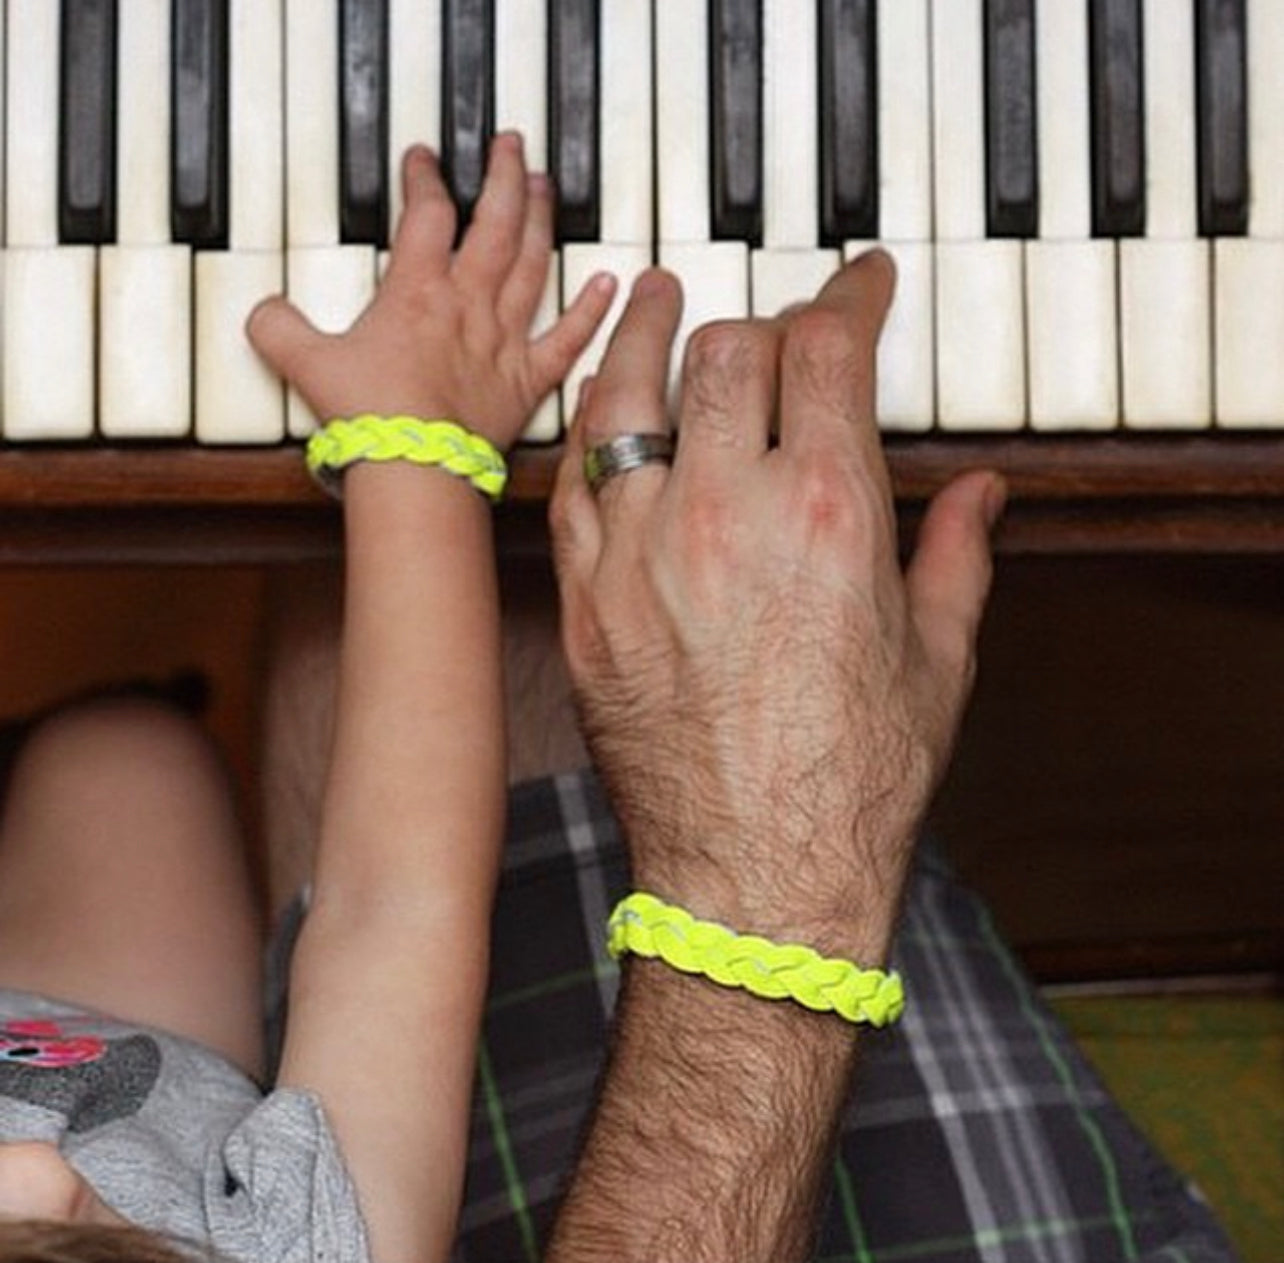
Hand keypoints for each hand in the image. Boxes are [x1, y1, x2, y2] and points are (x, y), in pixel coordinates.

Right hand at [247, 134, 615, 451]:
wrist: (415, 467)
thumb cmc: (370, 419)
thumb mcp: (305, 364)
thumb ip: (279, 329)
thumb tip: (264, 313)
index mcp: (416, 291)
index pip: (426, 214)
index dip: (425, 179)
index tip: (425, 160)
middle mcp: (468, 305)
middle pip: (496, 222)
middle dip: (505, 176)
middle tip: (513, 146)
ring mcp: (503, 340)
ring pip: (532, 265)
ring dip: (542, 221)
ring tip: (546, 188)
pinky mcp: (528, 380)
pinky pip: (569, 338)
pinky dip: (592, 310)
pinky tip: (610, 283)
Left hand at [550, 256, 1003, 962]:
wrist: (756, 877)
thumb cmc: (853, 780)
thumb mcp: (937, 659)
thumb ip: (957, 555)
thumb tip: (982, 495)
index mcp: (825, 510)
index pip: (829, 346)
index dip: (850, 292)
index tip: (862, 283)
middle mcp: (723, 511)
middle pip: (727, 349)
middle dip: (762, 320)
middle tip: (780, 329)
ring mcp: (640, 552)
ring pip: (625, 393)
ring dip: (646, 334)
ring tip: (654, 298)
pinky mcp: (586, 601)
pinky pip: (573, 483)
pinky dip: (591, 432)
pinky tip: (602, 412)